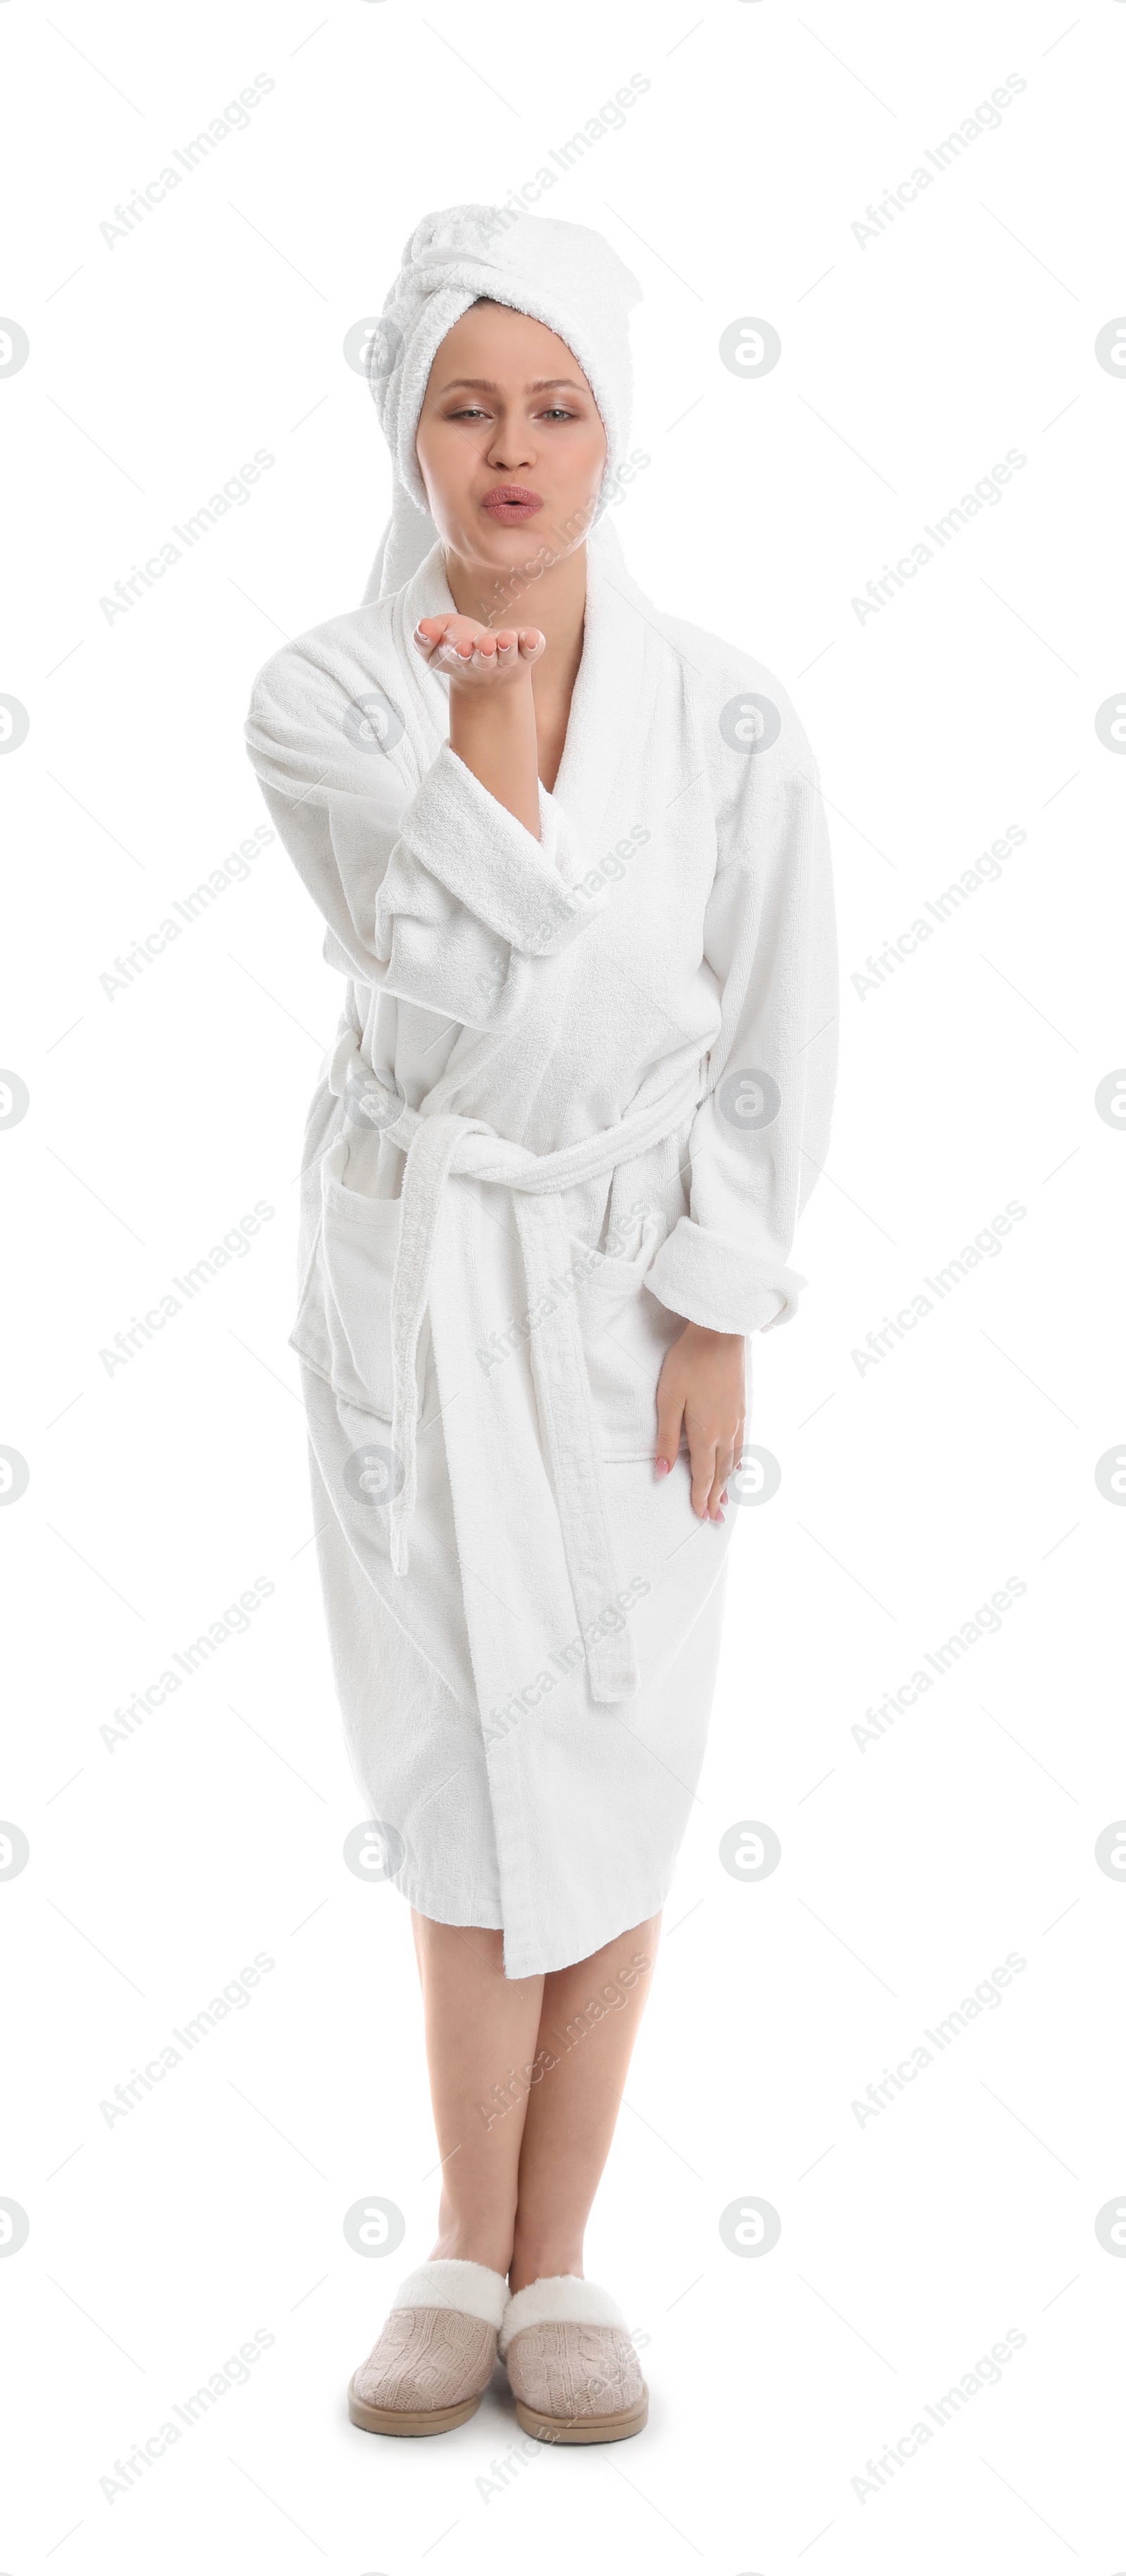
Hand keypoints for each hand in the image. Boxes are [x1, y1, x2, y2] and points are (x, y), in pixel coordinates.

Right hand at [413, 613, 544, 691]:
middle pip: (485, 659)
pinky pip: (532, 650)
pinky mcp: (525, 653)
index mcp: (459, 658)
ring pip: (508, 656)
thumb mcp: (435, 642)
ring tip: (506, 639)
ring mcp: (506, 658)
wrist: (486, 670)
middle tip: (485, 646)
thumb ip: (424, 637)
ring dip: (508, 648)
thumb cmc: (457, 647)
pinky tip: (533, 637)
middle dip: (485, 653)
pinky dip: (533, 644)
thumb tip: (422, 626)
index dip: (458, 652)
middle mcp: (485, 662)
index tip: (461, 648)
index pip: (457, 656)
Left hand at [654, 1322, 745, 1521]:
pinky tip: (738, 1464)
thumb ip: (666, 1438)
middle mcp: (726, 1432)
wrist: (719, 1334)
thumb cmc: (688, 1364)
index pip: (703, 1474)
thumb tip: (661, 1472)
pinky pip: (741, 1444)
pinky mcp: (741, 1406)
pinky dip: (738, 1461)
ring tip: (727, 1501)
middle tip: (716, 1519)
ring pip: (734, 1460)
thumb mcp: (668, 1400)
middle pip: (721, 1472)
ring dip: (729, 1483)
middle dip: (717, 1497)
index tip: (700, 1515)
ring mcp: (736, 1419)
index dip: (700, 1496)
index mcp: (706, 1434)